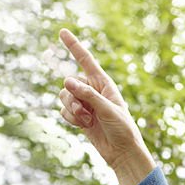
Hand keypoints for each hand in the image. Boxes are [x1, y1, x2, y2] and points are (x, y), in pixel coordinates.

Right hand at [57, 29, 153, 181]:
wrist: (121, 152)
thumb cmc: (122, 129)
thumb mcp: (108, 110)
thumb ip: (88, 95)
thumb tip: (67, 82)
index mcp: (103, 84)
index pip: (86, 60)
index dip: (74, 46)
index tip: (62, 32)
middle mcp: (92, 90)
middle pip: (68, 83)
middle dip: (73, 99)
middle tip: (88, 114)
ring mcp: (84, 103)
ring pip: (63, 97)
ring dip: (72, 110)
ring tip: (88, 121)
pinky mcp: (78, 115)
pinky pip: (63, 111)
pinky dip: (71, 119)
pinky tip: (84, 127)